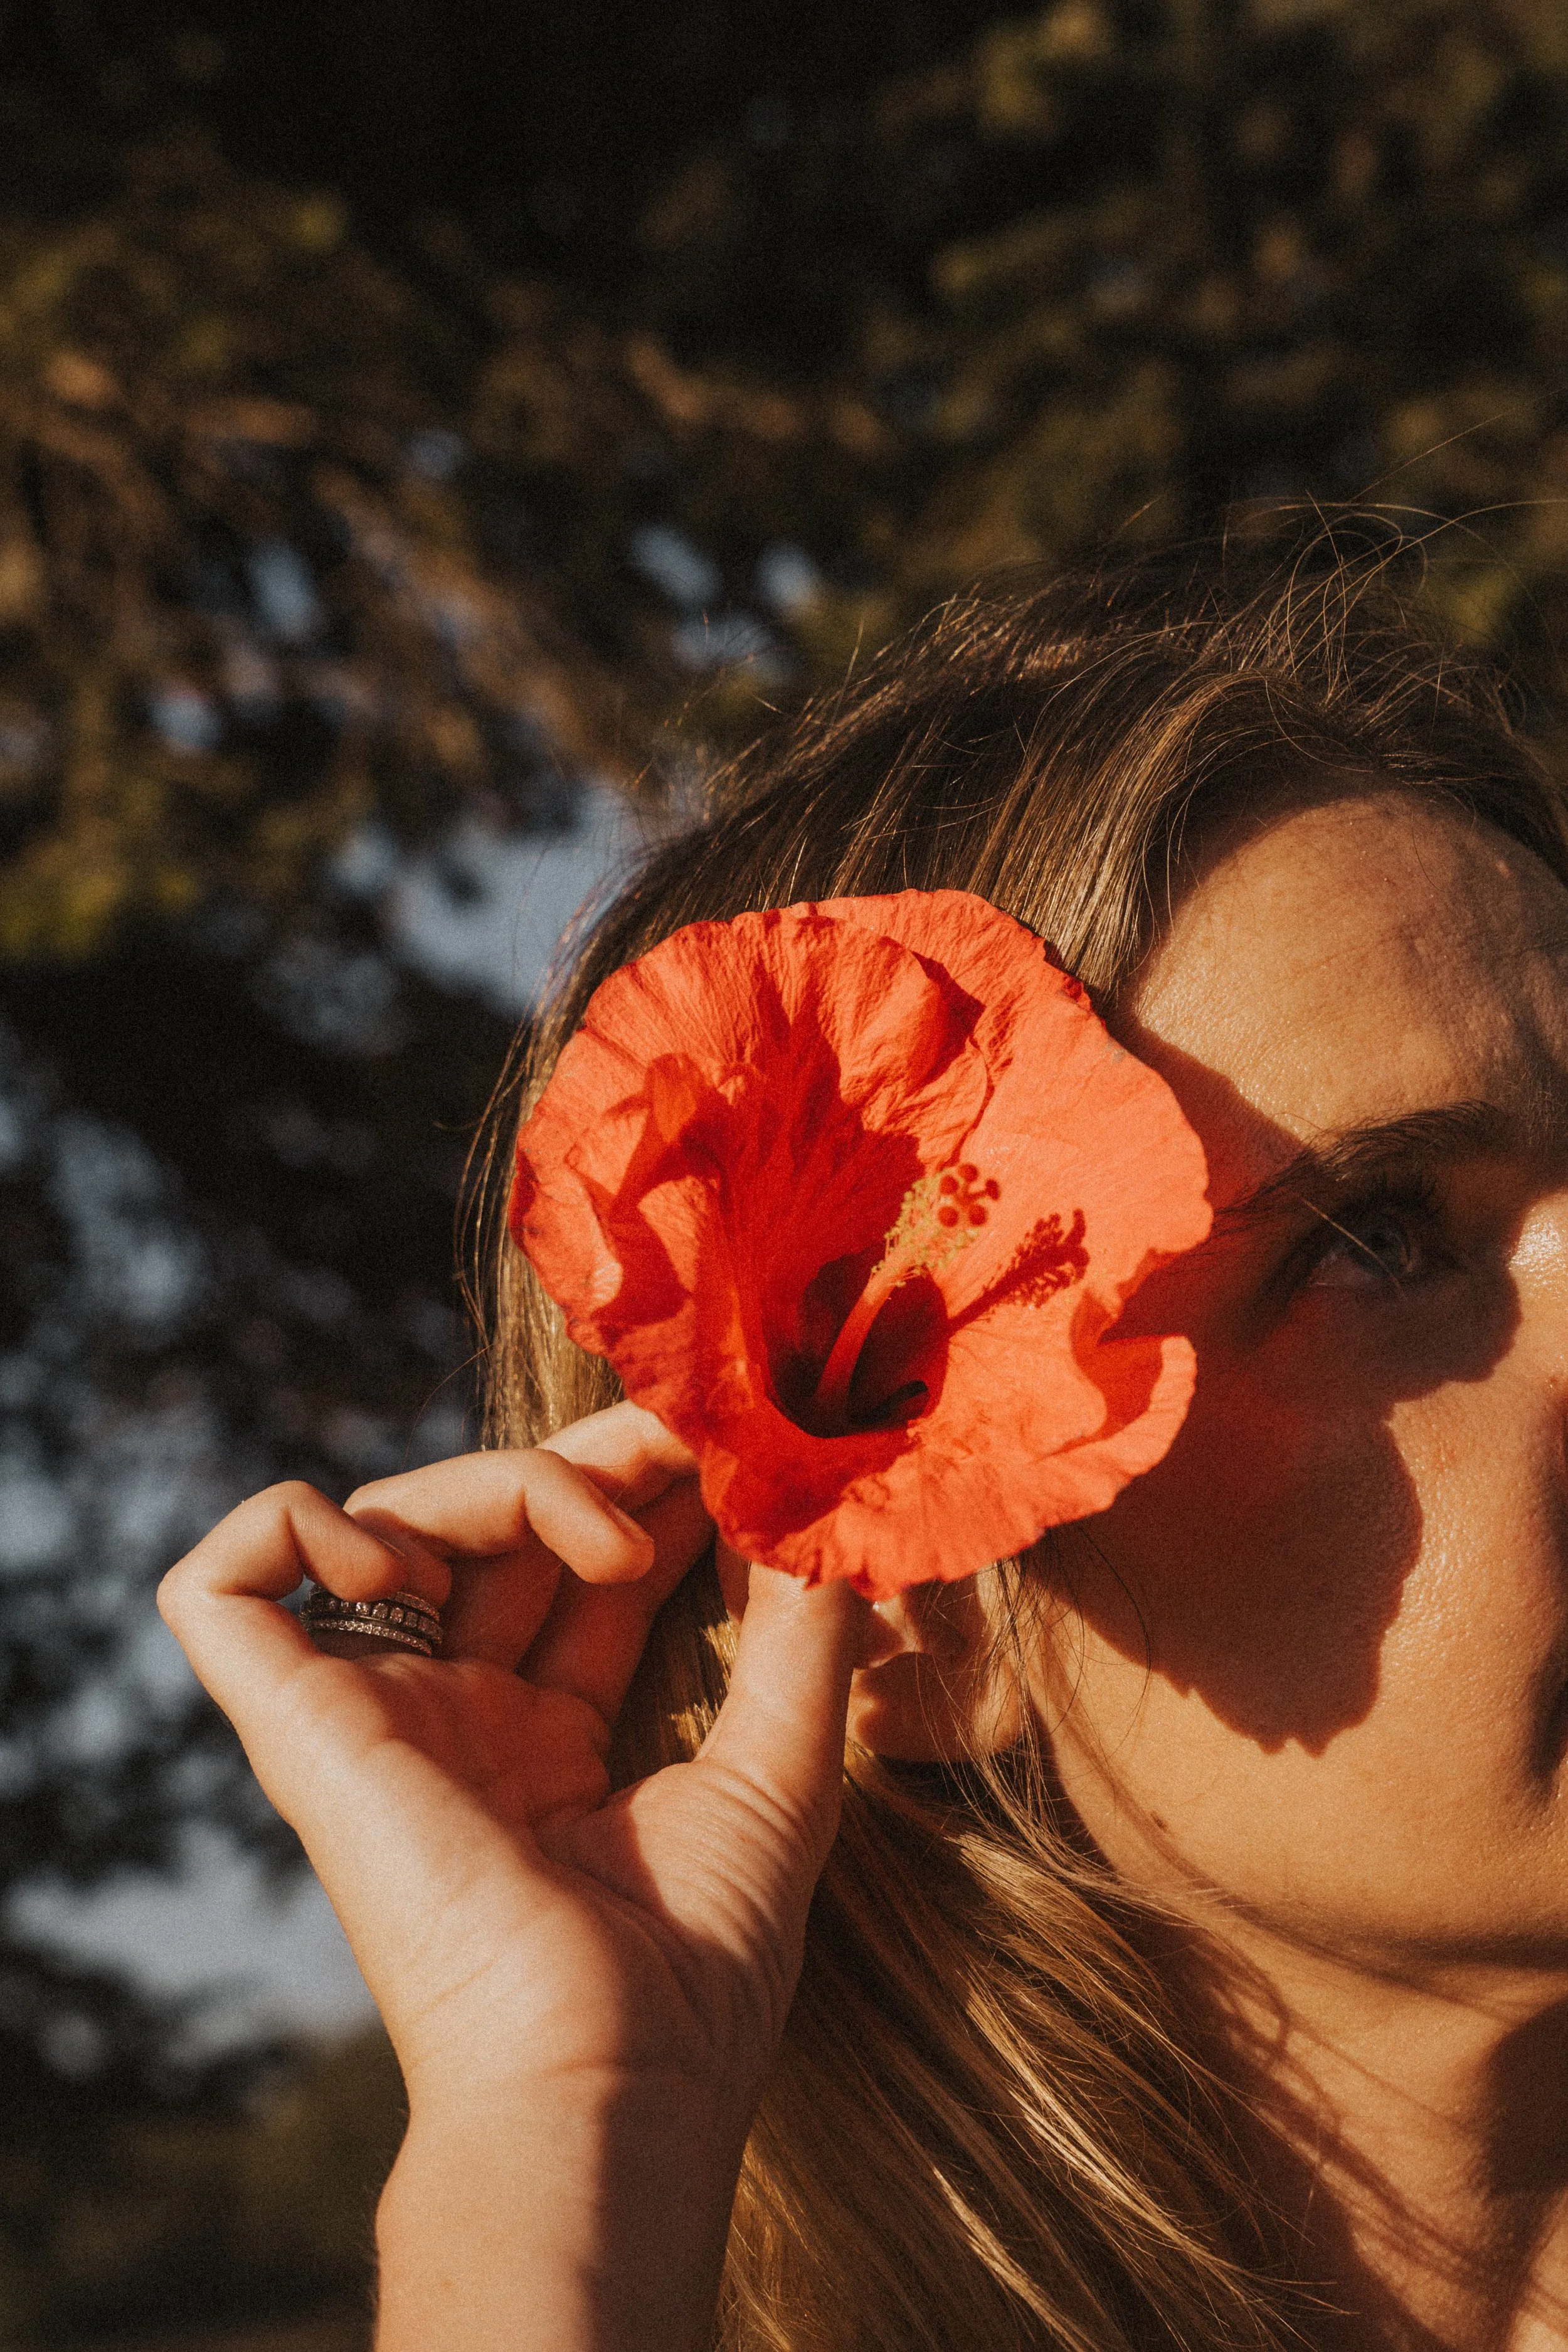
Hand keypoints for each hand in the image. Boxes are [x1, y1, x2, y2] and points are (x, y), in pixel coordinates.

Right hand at [158, 1402, 864, 2349]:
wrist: (605, 2086)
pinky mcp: (296, 1729)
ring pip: (389, 1522)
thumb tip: (825, 1509)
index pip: (580, 1568)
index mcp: (547, 1742)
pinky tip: (409, 1557)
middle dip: (593, 1458)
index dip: (649, 1491)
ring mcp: (373, 1719)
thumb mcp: (779, 1770)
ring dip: (506, 1481)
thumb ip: (800, 1635)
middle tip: (690, 1432)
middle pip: (490, 1527)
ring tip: (612, 1542)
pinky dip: (296, 1526)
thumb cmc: (695, 1969)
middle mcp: (452, 1721)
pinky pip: (224, 1590)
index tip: (734, 1446)